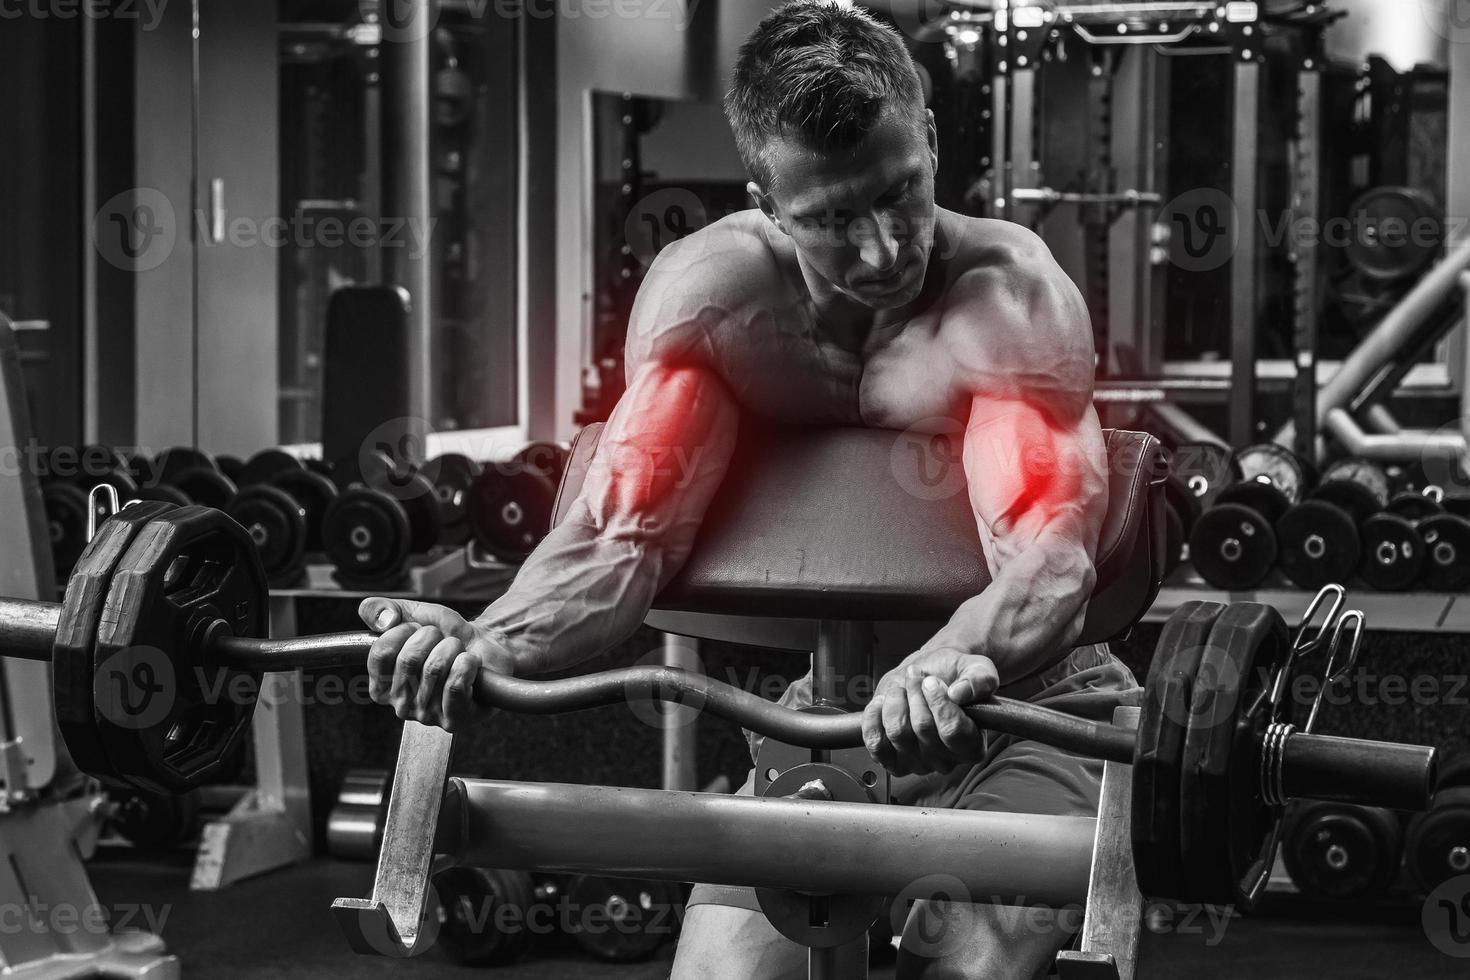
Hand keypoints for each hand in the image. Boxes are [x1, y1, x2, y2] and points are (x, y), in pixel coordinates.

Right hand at [359, 598, 516, 732]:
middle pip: (409, 659)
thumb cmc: (445, 635)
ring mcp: (426, 716)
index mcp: (381, 685)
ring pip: (435, 669)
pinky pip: (455, 685)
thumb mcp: (411, 614)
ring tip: (457, 653)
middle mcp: (399, 706)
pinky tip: (471, 665)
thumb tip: (381, 621)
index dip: (403, 631)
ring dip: (453, 649)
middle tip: (442, 641)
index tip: (417, 630)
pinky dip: (468, 664)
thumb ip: (382, 610)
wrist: (485, 644)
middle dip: (432, 637)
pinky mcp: (453, 721)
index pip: (381, 652)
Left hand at [861, 649, 998, 775]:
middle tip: (916, 676)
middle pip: (922, 729)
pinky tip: (883, 702)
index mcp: (973, 744)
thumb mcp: (977, 669)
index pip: (953, 731)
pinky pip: (875, 743)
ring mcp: (918, 763)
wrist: (926, 676)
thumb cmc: (954, 676)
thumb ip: (979, 679)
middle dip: (915, 693)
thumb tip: (959, 693)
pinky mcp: (891, 760)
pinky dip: (874, 717)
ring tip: (901, 688)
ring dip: (895, 701)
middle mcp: (946, 760)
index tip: (931, 681)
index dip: (938, 703)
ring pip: (897, 733)